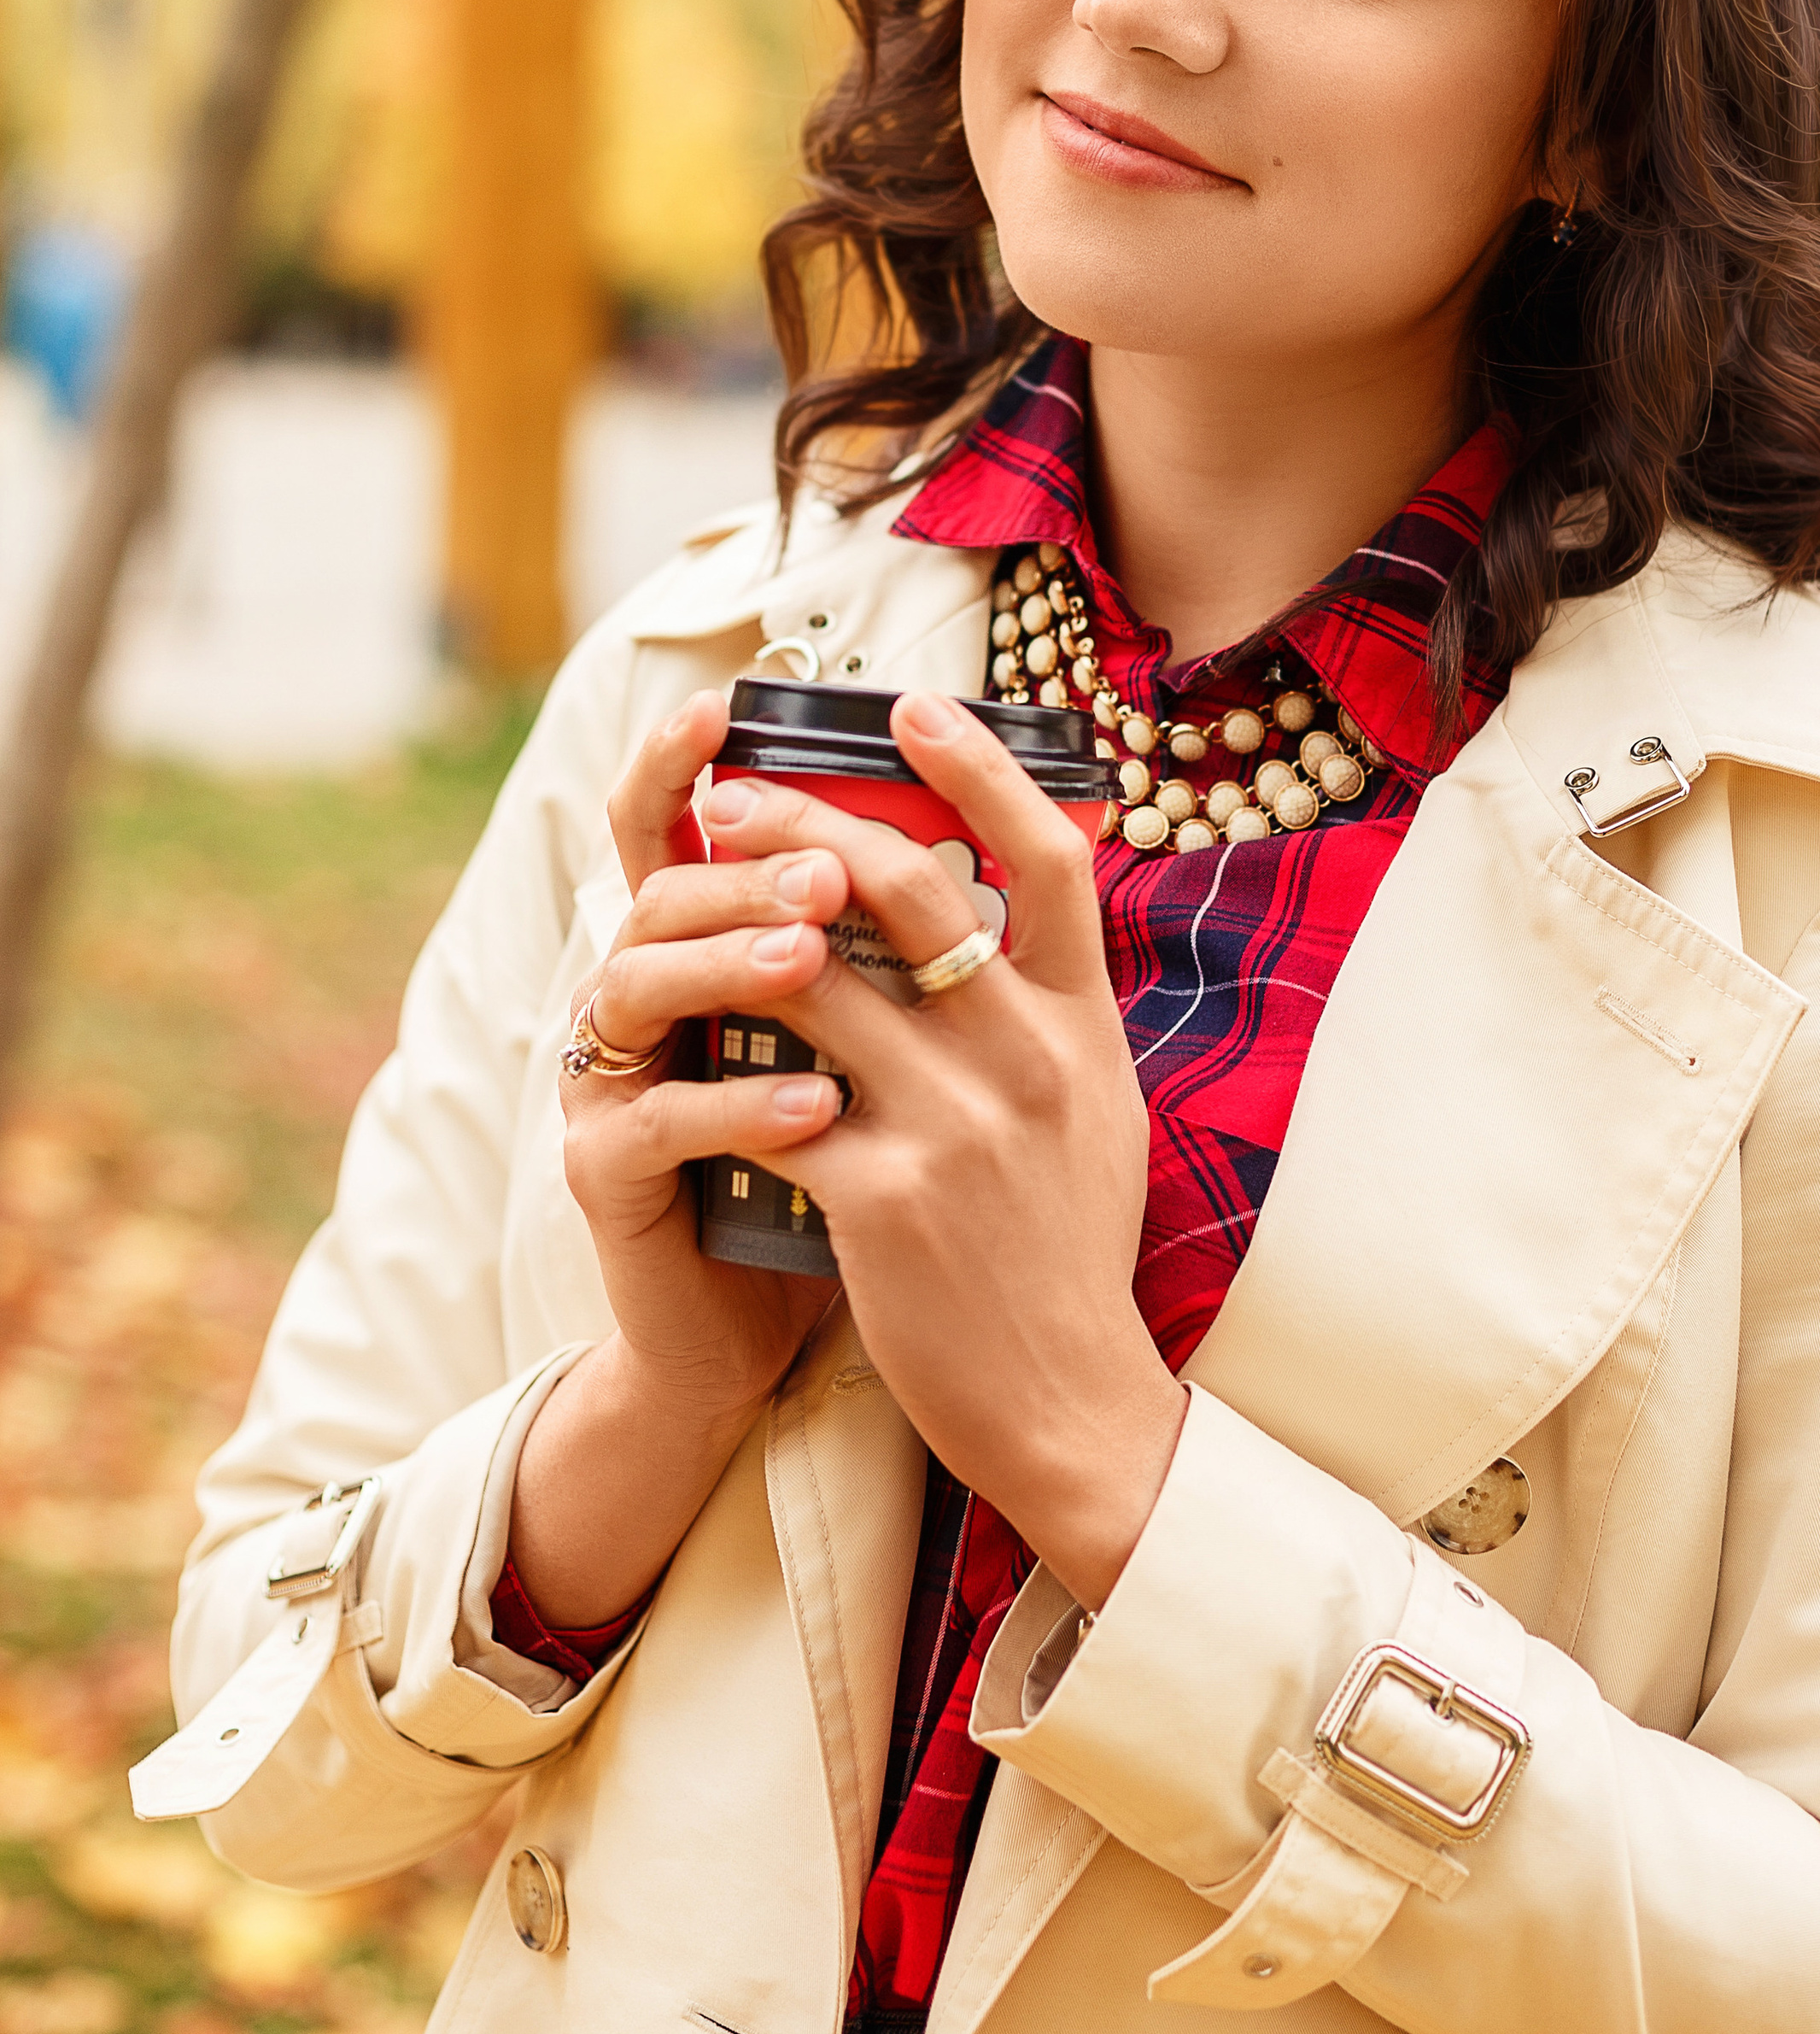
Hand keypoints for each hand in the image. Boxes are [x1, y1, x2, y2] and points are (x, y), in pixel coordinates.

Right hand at [510, 693, 853, 1624]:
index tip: (727, 704)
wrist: (783, 1328)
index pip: (670, 829)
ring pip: (637, 985)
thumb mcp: (878, 1045)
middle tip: (831, 865)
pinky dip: (736, 1106)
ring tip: (814, 956)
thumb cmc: (851, 1170)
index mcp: (700, 949)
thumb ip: (897, 947)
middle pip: (661, 891)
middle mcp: (640, 996)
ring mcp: (611, 1081)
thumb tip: (1000, 826)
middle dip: (745, 868)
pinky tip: (810, 1102)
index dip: (677, 761)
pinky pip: (660, 1123)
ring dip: (731, 962)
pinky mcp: (607, 1175)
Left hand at [701, 692, 1184, 1609]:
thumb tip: (997, 922)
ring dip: (739, 922)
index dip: (984, 768)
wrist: (1066, 1403)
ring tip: (682, 889)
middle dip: (809, 824)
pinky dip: (725, 1058)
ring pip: (818, 978)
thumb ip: (1049, 1017)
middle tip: (739, 791)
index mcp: (1083, 1029)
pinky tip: (680, 1034)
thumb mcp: (1096, 1114)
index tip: (916, 707)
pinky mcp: (880, 1196)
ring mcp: (955, 1126)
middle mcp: (1026, 1060)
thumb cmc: (1066, 1255)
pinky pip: (776, 1095)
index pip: (1051, 859)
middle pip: (909, 892)